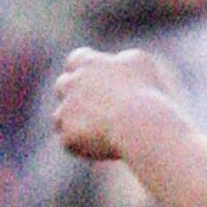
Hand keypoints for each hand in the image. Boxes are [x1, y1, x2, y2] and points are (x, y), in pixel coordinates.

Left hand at [52, 47, 183, 160]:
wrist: (140, 124)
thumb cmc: (146, 91)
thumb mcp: (141, 63)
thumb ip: (123, 60)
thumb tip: (118, 63)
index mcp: (88, 63)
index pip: (77, 60)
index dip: (85, 69)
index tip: (95, 79)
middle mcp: (72, 84)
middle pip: (63, 85)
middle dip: (74, 94)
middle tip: (94, 106)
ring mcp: (66, 111)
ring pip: (60, 116)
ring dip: (76, 121)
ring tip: (101, 131)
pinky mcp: (68, 136)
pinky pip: (71, 141)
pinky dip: (84, 144)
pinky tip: (104, 146)